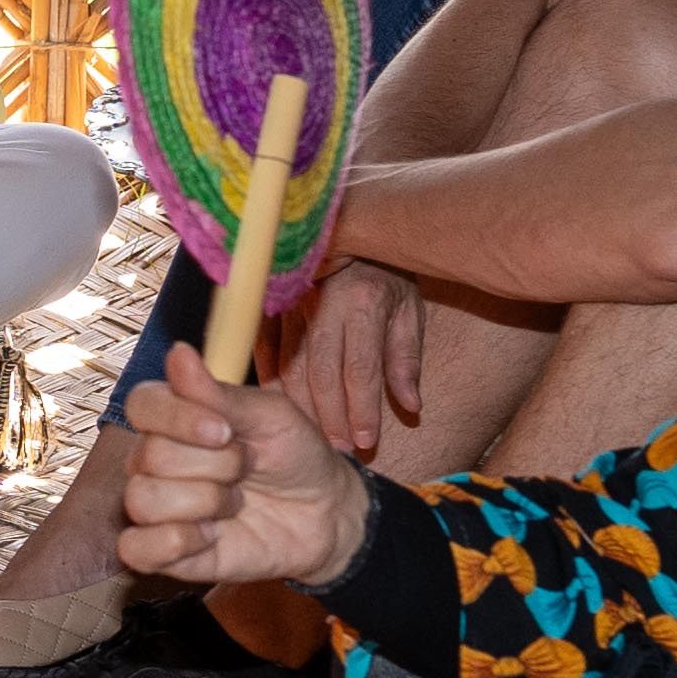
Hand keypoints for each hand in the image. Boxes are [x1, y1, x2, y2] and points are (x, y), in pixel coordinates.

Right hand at [112, 347, 370, 592]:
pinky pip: (136, 548)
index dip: (176, 418)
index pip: (141, 404)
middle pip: (150, 456)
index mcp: (176, 417)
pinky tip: (213, 536)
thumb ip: (220, 393)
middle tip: (246, 471)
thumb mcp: (270, 416)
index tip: (224, 431)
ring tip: (234, 505)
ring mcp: (157, 507)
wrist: (324, 514)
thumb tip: (179, 353)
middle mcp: (155, 459)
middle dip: (214, 466)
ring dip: (204, 503)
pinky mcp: (163, 552)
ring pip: (143, 501)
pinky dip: (178, 542)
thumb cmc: (295, 455)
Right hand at [274, 259, 435, 460]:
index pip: (361, 368)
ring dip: (303, 407)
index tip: (367, 440)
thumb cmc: (383, 274)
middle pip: (322, 373)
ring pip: (290, 366)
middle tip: (341, 449)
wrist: (347, 228)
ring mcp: (291, 303)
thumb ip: (406, 358)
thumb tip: (412, 406)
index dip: (363, 409)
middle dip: (331, 417)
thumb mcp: (408, 309)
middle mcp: (324, 303)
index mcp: (364, 302)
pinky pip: (264, 350)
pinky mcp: (269, 304)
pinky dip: (271, 383)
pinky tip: (282, 408)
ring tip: (316, 437)